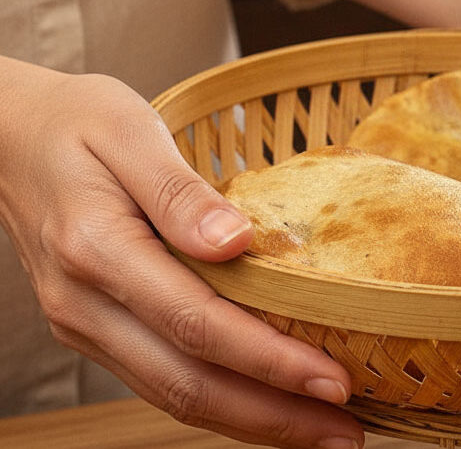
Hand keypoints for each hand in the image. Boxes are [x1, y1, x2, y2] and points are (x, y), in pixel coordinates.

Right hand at [0, 57, 362, 448]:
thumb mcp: (129, 130)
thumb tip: (236, 240)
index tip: (335, 380)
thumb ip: (179, 191)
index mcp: (98, 250)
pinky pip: (162, 379)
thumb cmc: (76, 121)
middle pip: (189, 383)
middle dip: (274, 416)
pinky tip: (269, 405)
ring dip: (253, 422)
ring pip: (174, 396)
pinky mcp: (97, 329)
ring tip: (323, 431)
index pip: (197, 324)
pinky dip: (222, 402)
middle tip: (348, 432)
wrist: (7, 134)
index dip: (270, 362)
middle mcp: (86, 305)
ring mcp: (87, 325)